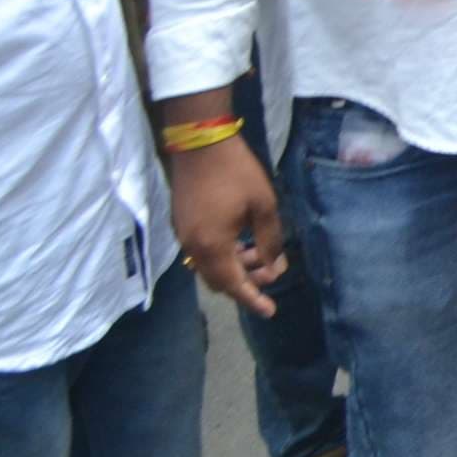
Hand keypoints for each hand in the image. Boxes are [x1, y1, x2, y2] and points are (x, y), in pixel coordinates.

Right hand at [167, 137, 285, 316]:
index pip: (233, 285)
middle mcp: (192, 247)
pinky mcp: (182, 224)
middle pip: (219, 280)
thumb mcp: (264, 206)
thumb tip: (274, 266)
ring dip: (236, 267)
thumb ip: (270, 240)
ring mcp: (184, 235)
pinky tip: (244, 242)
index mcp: (212, 247)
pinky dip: (224, 255)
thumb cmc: (237, 173)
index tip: (270, 312)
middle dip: (247, 282)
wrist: (200, 144)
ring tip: (264, 254)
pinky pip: (203, 252)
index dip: (252, 299)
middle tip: (273, 273)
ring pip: (210, 266)